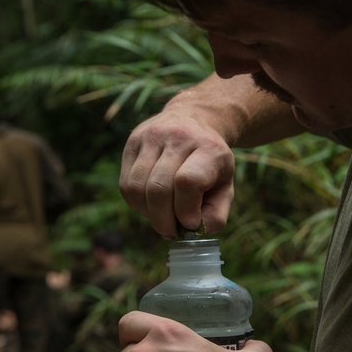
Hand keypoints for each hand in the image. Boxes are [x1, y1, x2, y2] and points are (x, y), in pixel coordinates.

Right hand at [120, 108, 235, 237]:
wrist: (194, 120)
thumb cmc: (210, 163)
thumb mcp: (225, 187)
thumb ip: (216, 215)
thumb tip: (194, 230)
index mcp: (208, 148)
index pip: (187, 182)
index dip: (185, 210)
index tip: (190, 224)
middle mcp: (178, 137)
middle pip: (158, 188)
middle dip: (162, 220)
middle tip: (171, 231)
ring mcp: (151, 136)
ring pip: (137, 188)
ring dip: (147, 213)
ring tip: (161, 216)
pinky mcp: (132, 141)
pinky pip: (125, 184)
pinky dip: (136, 203)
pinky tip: (150, 203)